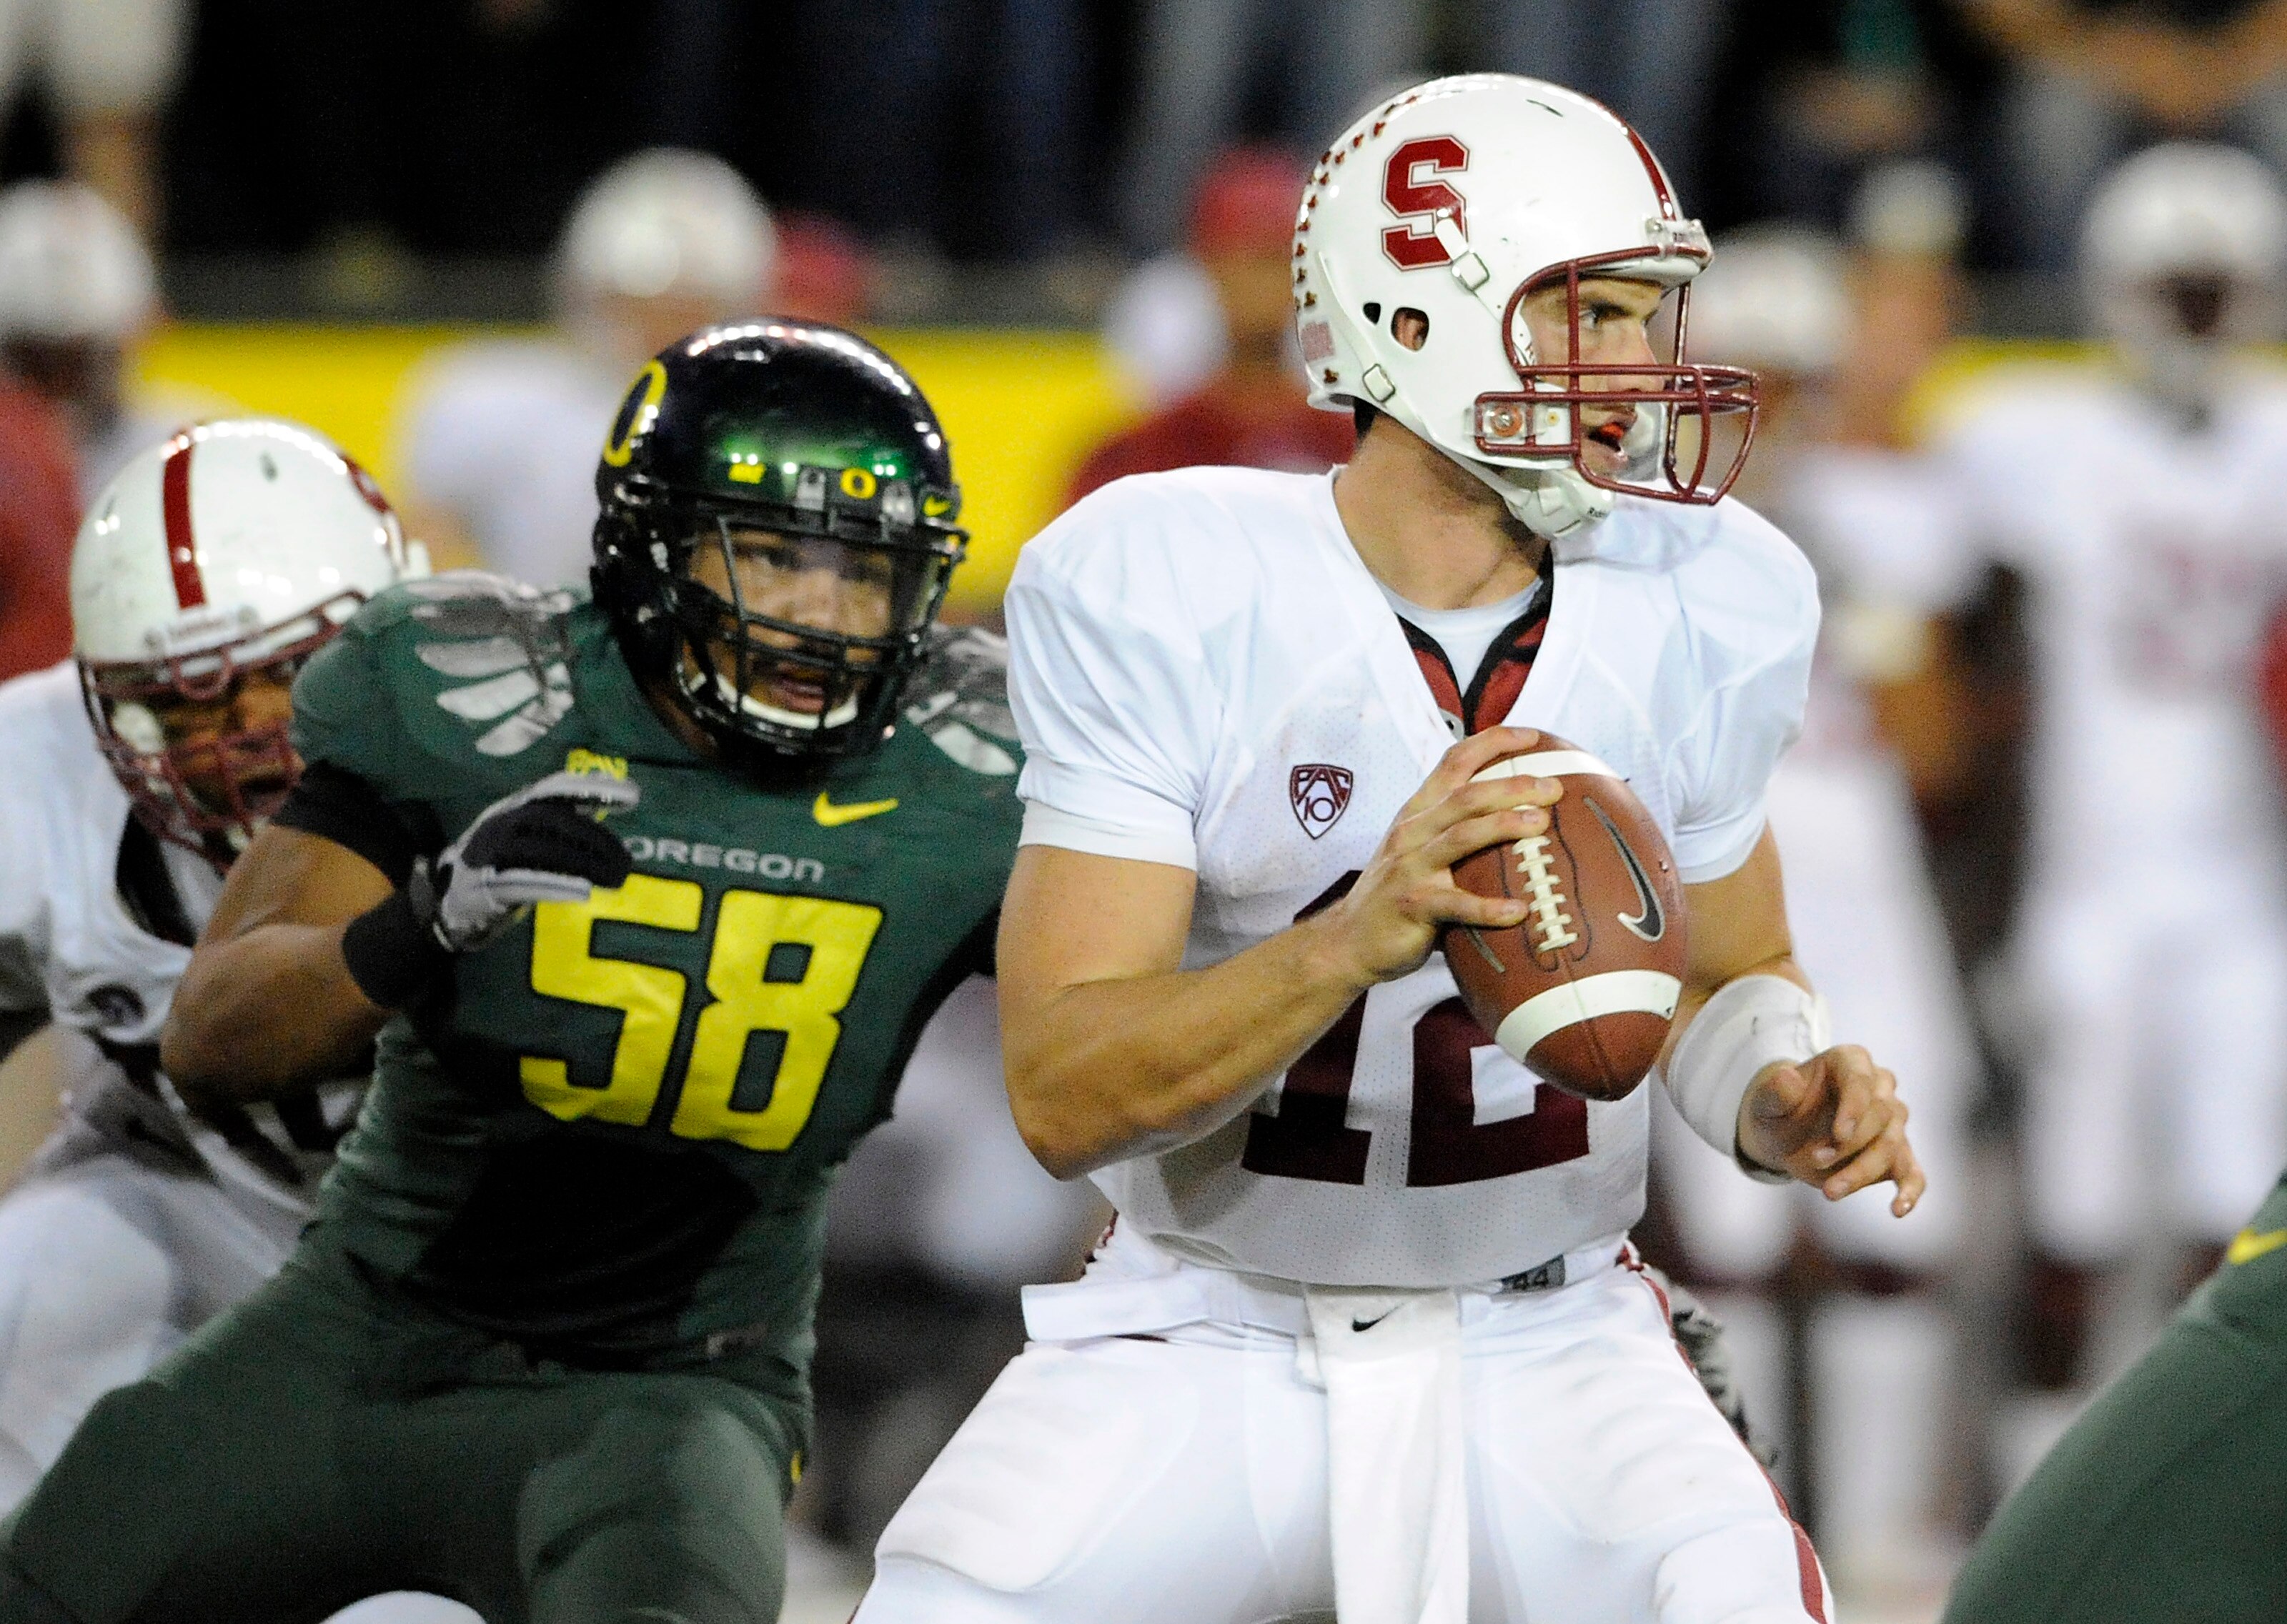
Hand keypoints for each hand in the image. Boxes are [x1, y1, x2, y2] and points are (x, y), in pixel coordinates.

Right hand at [415, 771, 639, 951]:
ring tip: (614, 878)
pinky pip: (524, 881)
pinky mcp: (486, 884)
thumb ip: (559, 820)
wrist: (449, 900)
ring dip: (583, 864)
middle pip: (555, 821)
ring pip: (543, 851)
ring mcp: (491, 851)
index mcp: (515, 806)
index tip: (632, 796)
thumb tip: (600, 802)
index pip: (556, 788)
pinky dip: (555, 885)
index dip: (594, 788)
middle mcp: (502, 821)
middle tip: (626, 861)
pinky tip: (582, 892)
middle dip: (595, 839)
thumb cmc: (500, 863)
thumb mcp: (529, 836)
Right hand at [1310, 727, 1562, 986]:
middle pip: (1465, 796)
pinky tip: (1519, 912)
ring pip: (1460, 837)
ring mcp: (1409, 867)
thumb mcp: (1420, 849)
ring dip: (1504, 826)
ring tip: (1541, 825)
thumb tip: (1522, 817)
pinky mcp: (1411, 906)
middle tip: (1553, 788)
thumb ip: (1456, 829)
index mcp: (1418, 812)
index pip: (1454, 761)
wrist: (1348, 940)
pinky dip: (1488, 908)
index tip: (1533, 737)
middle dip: (1511, 785)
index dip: (1493, 742)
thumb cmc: (1399, 893)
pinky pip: (1455, 905)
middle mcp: (1412, 832)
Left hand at [1736, 1044, 1923, 1217]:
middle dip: (1850, 1144)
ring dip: (1863, 1172)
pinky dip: (1909, 1192)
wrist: (1785, 1134)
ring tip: (1830, 1192)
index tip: (1838, 1135)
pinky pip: (1913, 1173)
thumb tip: (1787, 1077)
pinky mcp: (1897, 1154)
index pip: (1861, 1081)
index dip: (1854, 1108)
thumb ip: (1776, 1091)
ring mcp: (1893, 1121)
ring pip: (1892, 1145)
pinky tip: (1898, 1210)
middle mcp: (1880, 1087)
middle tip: (1815, 1161)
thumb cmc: (1778, 1110)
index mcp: (1850, 1062)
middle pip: (1880, 1115)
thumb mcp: (1766, 1101)